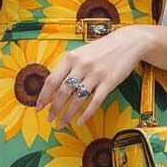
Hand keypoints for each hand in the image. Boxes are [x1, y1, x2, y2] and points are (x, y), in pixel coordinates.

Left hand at [35, 24, 153, 128]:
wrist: (128, 42)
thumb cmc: (102, 49)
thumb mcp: (81, 53)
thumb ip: (68, 67)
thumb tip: (53, 86)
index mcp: (71, 57)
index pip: (52, 80)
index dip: (43, 96)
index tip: (38, 107)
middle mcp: (82, 65)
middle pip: (63, 92)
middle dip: (54, 108)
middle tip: (49, 119)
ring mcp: (96, 74)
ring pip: (77, 99)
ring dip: (67, 114)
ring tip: (62, 123)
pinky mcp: (109, 82)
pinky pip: (95, 102)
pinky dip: (86, 114)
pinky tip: (80, 121)